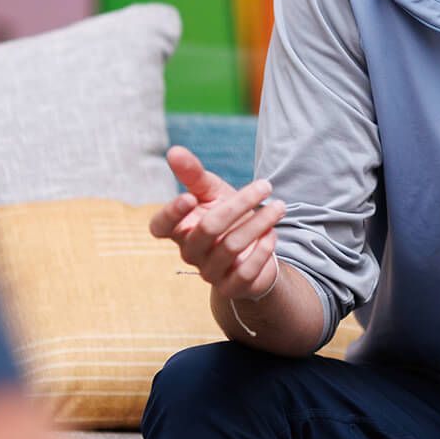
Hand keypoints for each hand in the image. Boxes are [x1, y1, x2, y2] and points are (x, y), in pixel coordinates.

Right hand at [149, 145, 283, 301]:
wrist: (252, 250)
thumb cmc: (227, 217)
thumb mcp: (211, 192)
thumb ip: (193, 175)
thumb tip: (173, 151)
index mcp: (180, 229)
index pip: (160, 227)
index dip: (170, 214)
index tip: (189, 197)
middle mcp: (190, 252)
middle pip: (208, 228)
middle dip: (240, 204)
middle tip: (266, 185)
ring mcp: (209, 272)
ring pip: (231, 247)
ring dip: (259, 222)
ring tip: (279, 207)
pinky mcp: (231, 287)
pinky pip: (246, 271)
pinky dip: (263, 249)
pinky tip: (273, 233)